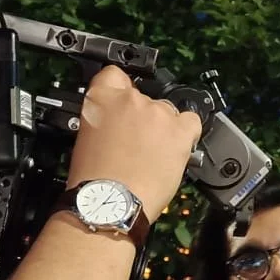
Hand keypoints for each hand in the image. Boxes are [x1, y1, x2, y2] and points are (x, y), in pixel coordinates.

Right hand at [68, 65, 202, 220]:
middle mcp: (131, 99)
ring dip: (163, 129)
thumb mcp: (87, 137)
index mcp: (101, 98)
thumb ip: (105, 118)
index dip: (121, 90)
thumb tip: (119, 120)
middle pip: (145, 98)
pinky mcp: (179, 131)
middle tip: (138, 143)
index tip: (124, 105)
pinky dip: (186, 134)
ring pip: (168, 112)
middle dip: (144, 118)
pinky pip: (191, 122)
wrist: (110, 204)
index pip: (115, 75)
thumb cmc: (95, 181)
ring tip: (153, 156)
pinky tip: (174, 150)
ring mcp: (157, 113)